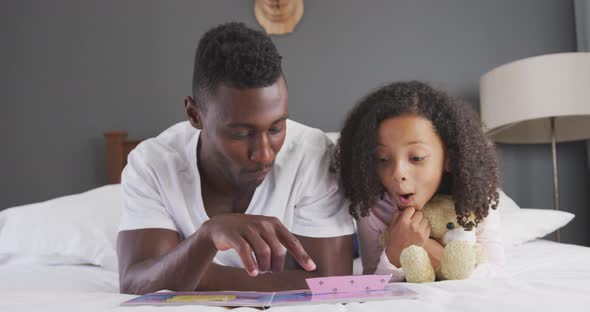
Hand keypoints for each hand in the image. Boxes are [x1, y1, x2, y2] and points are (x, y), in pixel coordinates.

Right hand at [199, 214, 315, 276]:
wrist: (220, 225)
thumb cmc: (248, 233)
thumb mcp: (265, 234)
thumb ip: (280, 244)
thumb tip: (302, 261)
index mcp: (274, 224)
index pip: (292, 242)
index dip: (302, 256)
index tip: (311, 268)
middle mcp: (263, 224)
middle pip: (278, 251)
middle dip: (276, 265)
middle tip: (270, 270)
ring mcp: (248, 228)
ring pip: (264, 252)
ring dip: (264, 267)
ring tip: (260, 271)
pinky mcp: (235, 234)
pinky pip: (246, 252)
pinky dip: (251, 264)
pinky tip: (253, 272)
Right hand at [385, 207, 430, 266]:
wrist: (400, 255)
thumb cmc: (395, 241)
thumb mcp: (392, 227)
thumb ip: (396, 216)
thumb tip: (399, 208)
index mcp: (403, 222)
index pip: (411, 209)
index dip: (410, 211)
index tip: (409, 214)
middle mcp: (412, 225)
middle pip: (419, 213)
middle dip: (417, 215)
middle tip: (414, 220)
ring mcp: (419, 231)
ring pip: (425, 219)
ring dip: (422, 221)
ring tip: (418, 225)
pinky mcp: (425, 237)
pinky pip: (428, 227)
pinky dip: (425, 228)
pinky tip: (420, 231)